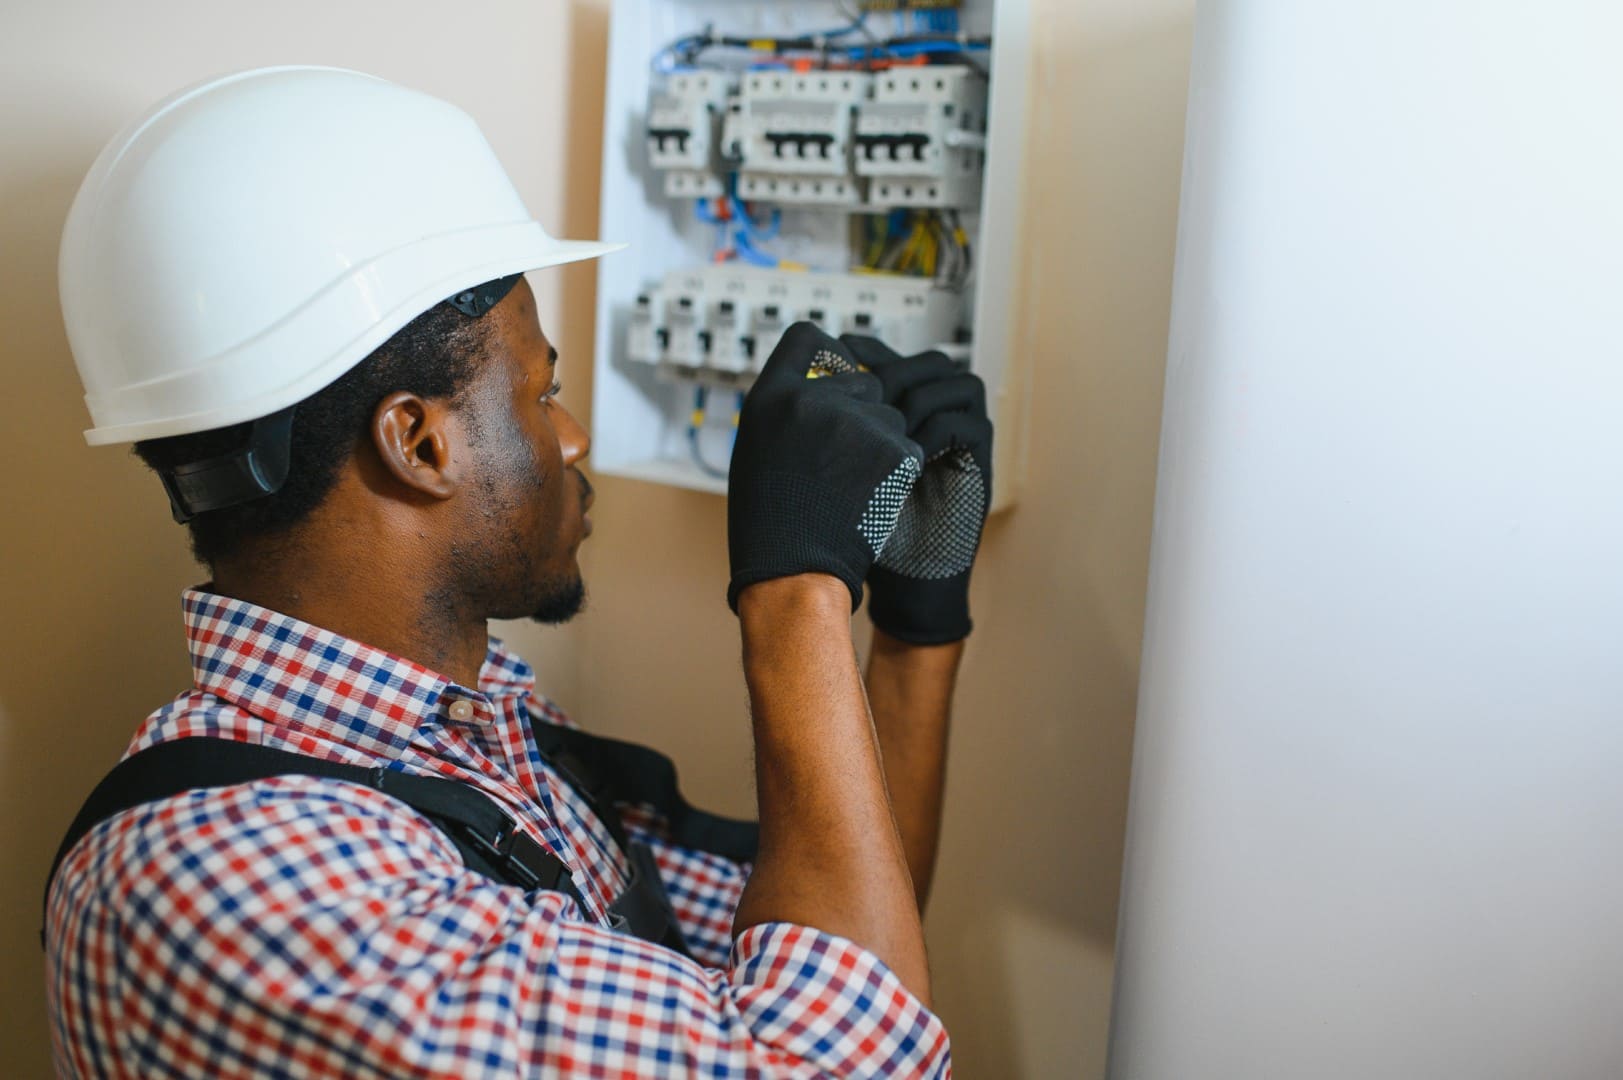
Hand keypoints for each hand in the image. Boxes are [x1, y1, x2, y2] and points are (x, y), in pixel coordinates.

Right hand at [727, 323, 923, 611]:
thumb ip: (787, 409)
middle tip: (843, 460)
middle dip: (862, 412)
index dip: (827, 353)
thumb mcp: (758, 449)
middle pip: (862, 380)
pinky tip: (873, 498)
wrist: (794, 572)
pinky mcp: (894, 448)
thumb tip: (823, 383)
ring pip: (891, 416)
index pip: (807, 337)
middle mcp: (812, 398)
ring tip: (853, 487)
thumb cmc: (770, 522)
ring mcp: (856, 421)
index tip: (836, 371)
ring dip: (882, 444)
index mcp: (770, 396)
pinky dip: (899, 471)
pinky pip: (910, 446)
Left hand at [840, 336, 992, 643]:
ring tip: (884, 428)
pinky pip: (967, 424)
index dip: (865, 351)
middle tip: (861, 397)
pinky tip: (905, 455)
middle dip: (893, 372)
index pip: (891, 357)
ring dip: (916, 399)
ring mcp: (962, 439)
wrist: (896, 585)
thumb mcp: (830, 472)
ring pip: (956, 382)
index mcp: (901, 414)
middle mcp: (937, 419)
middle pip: (928, 362)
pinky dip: (934, 432)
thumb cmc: (856, 532)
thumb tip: (792, 388)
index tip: (833, 360)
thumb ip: (822, 432)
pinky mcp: (978, 465)